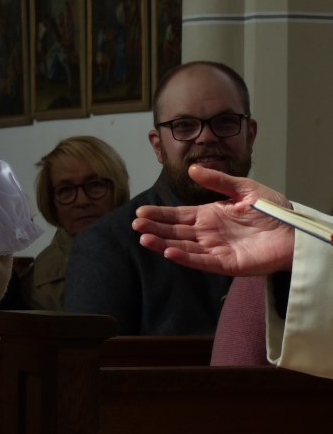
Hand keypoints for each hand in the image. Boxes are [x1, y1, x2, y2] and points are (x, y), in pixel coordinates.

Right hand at [132, 164, 294, 275]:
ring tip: (144, 237)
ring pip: (183, 247)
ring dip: (163, 243)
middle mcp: (208, 234)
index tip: (141, 212)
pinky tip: (168, 251)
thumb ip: (218, 181)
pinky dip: (184, 258)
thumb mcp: (245, 188)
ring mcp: (215, 250)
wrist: (296, 231)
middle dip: (155, 228)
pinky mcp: (225, 264)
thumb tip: (192, 169)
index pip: (178, 216)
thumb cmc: (275, 211)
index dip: (160, 214)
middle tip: (136, 224)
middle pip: (175, 231)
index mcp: (210, 216)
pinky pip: (201, 261)